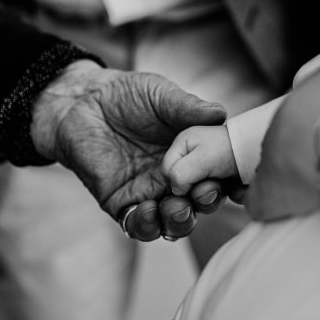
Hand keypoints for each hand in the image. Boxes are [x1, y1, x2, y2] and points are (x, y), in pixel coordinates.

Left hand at [31, 60, 227, 240]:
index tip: (237, 184)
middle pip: (201, 203)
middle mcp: (177, 178)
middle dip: (207, 203)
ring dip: (180, 220)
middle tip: (203, 192)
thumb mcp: (161, 95)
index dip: (232, 183)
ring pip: (174, 221)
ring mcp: (150, 193)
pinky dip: (148, 223)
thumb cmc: (126, 94)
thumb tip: (221, 114)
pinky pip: (139, 224)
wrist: (83, 102)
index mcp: (193, 155)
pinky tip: (148, 208)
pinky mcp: (122, 203)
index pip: (220, 175)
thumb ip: (188, 107)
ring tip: (177, 207)